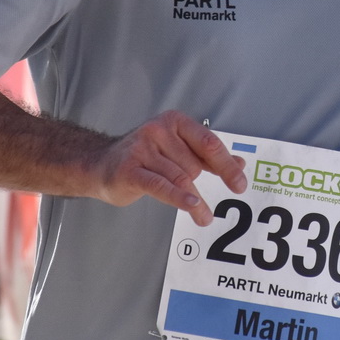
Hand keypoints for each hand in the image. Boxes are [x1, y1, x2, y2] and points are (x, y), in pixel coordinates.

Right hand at [87, 110, 246, 224]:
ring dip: (195, 201)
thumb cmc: (144, 158)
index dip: (227, 166)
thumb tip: (240, 163)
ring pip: (180, 178)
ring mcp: (142, 149)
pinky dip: (179, 197)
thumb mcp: (177, 150)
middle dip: (200, 185)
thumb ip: (207, 156)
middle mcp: (158, 130)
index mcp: (174, 122)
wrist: (100, 164)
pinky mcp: (130, 170)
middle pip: (194, 165)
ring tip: (204, 217)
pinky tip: (192, 207)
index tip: (240, 185)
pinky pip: (161, 185)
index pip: (208, 143)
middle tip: (204, 204)